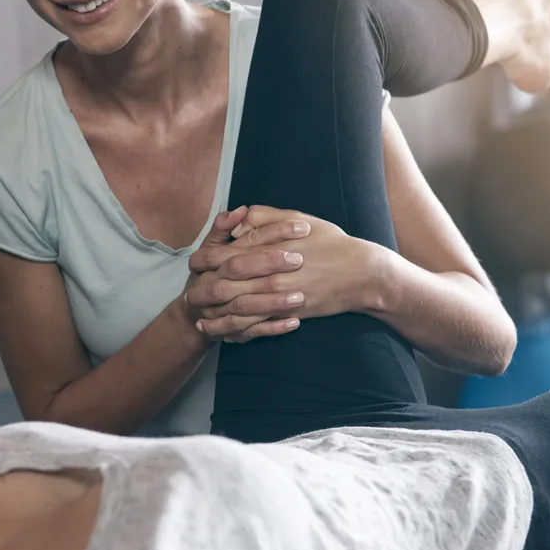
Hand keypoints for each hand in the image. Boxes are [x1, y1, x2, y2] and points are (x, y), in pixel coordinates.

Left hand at [188, 206, 379, 332]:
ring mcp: (278, 295)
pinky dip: (238, 329)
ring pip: (237, 308)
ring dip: (216, 315)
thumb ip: (265, 217)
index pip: (225, 254)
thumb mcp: (298, 218)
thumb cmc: (331, 242)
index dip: (204, 260)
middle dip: (203, 291)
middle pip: (224, 283)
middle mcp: (268, 272)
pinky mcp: (288, 312)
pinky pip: (257, 324)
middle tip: (189, 296)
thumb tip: (238, 219)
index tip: (193, 264)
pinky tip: (226, 332)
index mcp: (267, 247)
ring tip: (200, 319)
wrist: (361, 273)